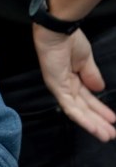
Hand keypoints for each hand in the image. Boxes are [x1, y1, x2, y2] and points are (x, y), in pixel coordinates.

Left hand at [32, 25, 115, 140]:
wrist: (59, 31)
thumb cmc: (70, 41)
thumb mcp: (86, 61)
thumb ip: (92, 76)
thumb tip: (100, 89)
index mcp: (73, 78)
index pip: (88, 99)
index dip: (100, 110)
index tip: (113, 120)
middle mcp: (66, 86)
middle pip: (84, 108)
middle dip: (98, 122)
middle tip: (111, 135)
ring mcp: (61, 88)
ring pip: (78, 112)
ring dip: (92, 125)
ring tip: (105, 136)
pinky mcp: (57, 88)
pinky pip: (70, 108)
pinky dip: (82, 119)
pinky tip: (93, 128)